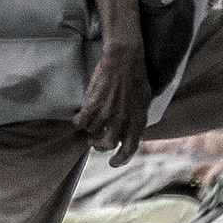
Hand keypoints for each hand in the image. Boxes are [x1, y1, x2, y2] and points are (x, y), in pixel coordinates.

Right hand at [74, 43, 151, 164]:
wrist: (124, 60)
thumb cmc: (136, 78)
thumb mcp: (144, 102)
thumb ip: (137, 119)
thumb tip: (132, 132)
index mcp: (137, 120)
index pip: (129, 148)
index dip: (121, 159)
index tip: (114, 162)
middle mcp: (122, 120)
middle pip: (107, 144)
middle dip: (100, 146)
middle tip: (96, 142)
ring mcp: (106, 113)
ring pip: (92, 134)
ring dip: (89, 134)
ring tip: (89, 129)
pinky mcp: (92, 104)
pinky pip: (80, 121)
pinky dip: (78, 121)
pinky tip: (78, 117)